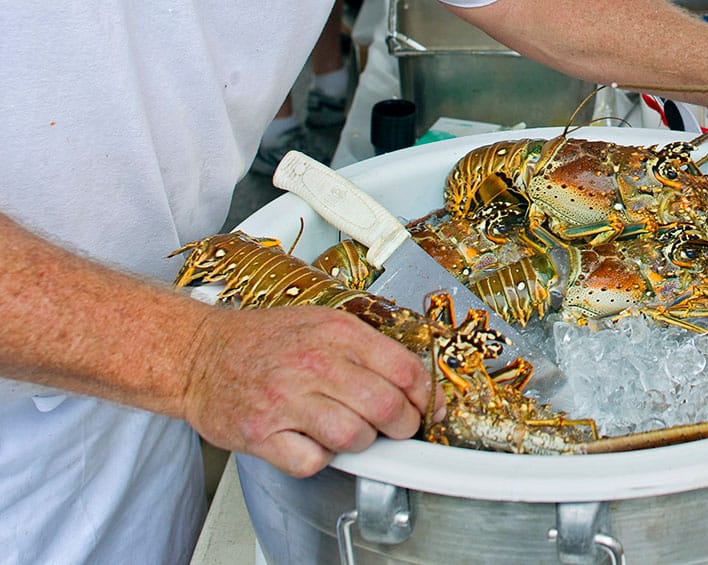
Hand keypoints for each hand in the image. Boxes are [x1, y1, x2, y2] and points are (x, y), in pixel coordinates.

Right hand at [180, 305, 431, 477]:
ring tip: (349, 431)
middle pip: (387, 407)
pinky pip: (313, 460)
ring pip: (355, 436)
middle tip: (396, 428)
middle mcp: (314, 363)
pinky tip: (312, 440)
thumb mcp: (322, 324)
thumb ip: (368, 349)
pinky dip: (320, 458)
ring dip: (361, 442)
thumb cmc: (263, 341)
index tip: (428, 409)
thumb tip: (417, 383)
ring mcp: (286, 398)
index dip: (426, 397)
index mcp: (337, 332)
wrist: (200, 353)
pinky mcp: (261, 432)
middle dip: (402, 426)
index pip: (405, 370)